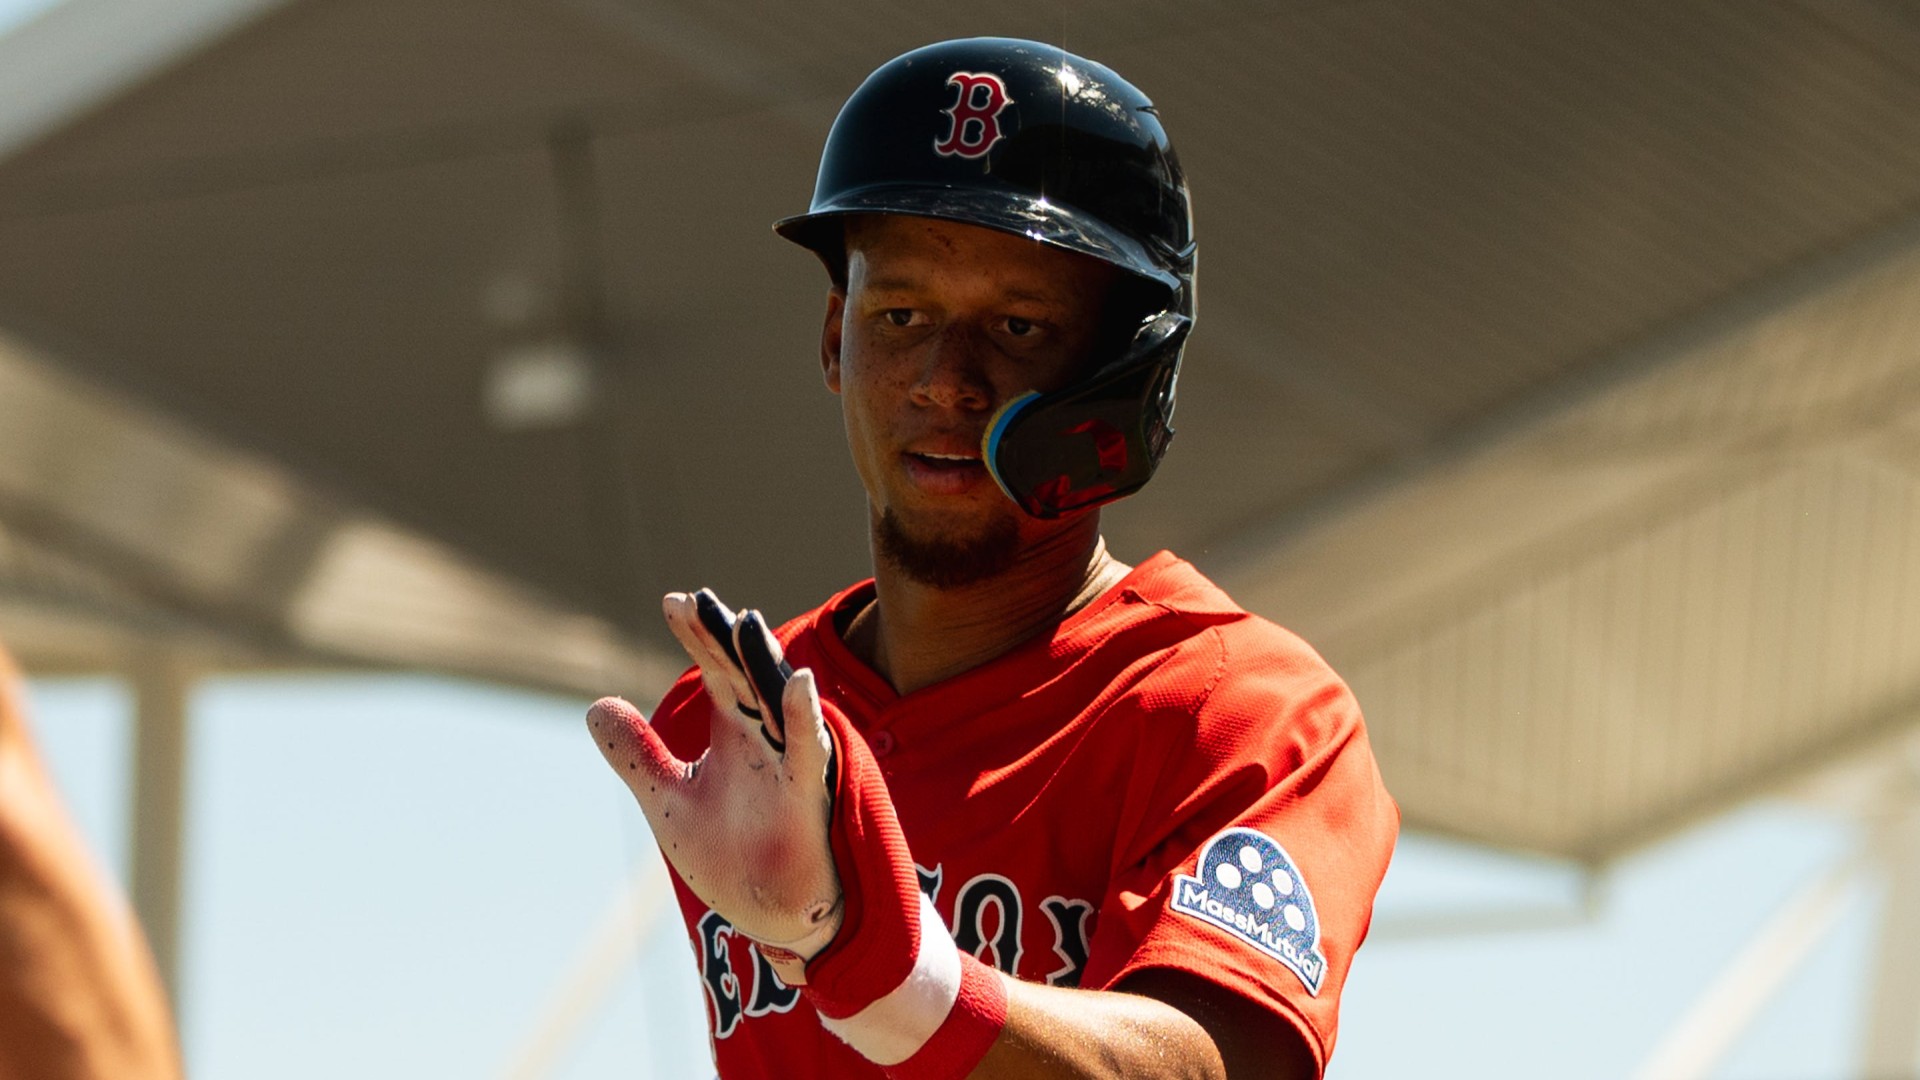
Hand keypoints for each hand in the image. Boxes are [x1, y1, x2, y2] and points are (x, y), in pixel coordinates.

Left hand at [587, 590, 840, 981]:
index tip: (675, 601)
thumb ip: (637, 756)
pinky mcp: (807, 796)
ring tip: (741, 621)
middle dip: (722, 638)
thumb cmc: (734, 857)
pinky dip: (802, 717)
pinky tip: (797, 681)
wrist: (774, 916)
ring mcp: (788, 763)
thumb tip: (593, 706)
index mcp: (737, 730)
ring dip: (760, 664)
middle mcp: (765, 737)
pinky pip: (807, 752)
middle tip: (697, 602)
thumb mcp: (669, 802)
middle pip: (744, 673)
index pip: (717, 669)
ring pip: (777, 702)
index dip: (697, 635)